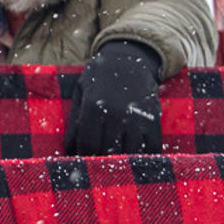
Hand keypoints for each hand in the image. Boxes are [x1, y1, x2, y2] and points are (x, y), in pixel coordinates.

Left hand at [70, 40, 163, 154]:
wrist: (129, 59)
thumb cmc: (99, 78)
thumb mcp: (80, 94)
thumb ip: (74, 122)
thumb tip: (70, 151)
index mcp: (94, 106)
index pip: (88, 144)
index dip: (84, 156)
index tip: (83, 161)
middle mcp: (116, 113)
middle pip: (107, 151)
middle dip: (100, 161)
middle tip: (98, 164)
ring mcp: (137, 116)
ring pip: (129, 153)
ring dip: (121, 161)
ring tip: (114, 161)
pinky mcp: (154, 119)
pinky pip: (152, 148)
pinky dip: (144, 157)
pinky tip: (134, 157)